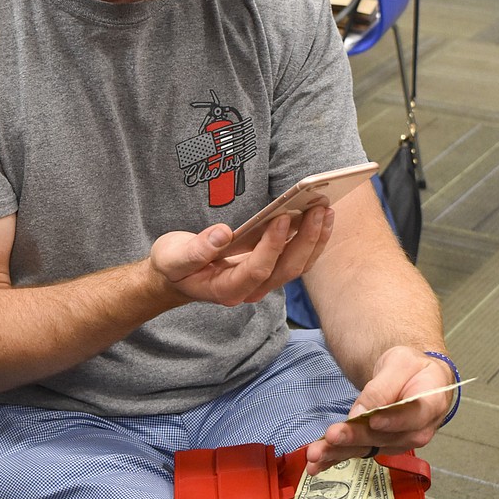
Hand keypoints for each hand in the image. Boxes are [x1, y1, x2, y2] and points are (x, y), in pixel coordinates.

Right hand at [149, 205, 333, 307]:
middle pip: (287, 269)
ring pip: (297, 266)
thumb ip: (195, 250)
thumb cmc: (174, 266)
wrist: (176, 278)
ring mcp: (262, 282)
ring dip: (315, 238)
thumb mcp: (173, 257)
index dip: (272, 245)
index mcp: (226, 289)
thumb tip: (223, 234)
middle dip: (305, 239)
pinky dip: (310, 239)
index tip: (282, 216)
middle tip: (318, 207)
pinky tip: (319, 217)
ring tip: (326, 208)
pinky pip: (296, 259)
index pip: (258, 269)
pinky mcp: (269, 271)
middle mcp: (250, 290)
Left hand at [304, 345, 455, 474]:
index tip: (373, 421)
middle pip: (383, 437)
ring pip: (366, 448)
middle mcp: (415, 432)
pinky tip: (317, 464)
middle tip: (332, 436)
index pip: (411, 416)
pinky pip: (357, 451)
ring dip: (338, 453)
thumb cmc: (413, 370)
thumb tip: (361, 413)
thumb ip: (383, 388)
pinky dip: (335, 458)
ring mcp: (397, 442)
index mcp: (430, 406)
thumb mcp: (400, 364)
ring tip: (315, 454)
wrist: (417, 381)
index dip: (392, 421)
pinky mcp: (379, 445)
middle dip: (354, 438)